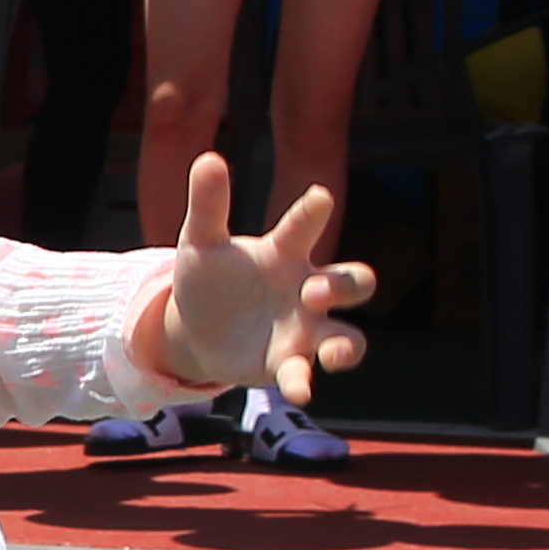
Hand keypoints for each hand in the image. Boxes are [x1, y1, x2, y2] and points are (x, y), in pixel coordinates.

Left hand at [135, 152, 376, 403]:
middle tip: (316, 289)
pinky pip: (305, 372)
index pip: (306, 227)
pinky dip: (303, 381)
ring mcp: (303, 329)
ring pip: (349, 337)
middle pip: (354, 282)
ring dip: (346, 346)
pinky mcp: (288, 362)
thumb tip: (207, 157)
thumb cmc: (209, 278)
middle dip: (347, 284)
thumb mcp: (200, 242)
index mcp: (285, 252)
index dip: (313, 212)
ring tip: (331, 351)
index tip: (318, 197)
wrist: (195, 329)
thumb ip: (207, 205)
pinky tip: (298, 391)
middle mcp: (305, 289)